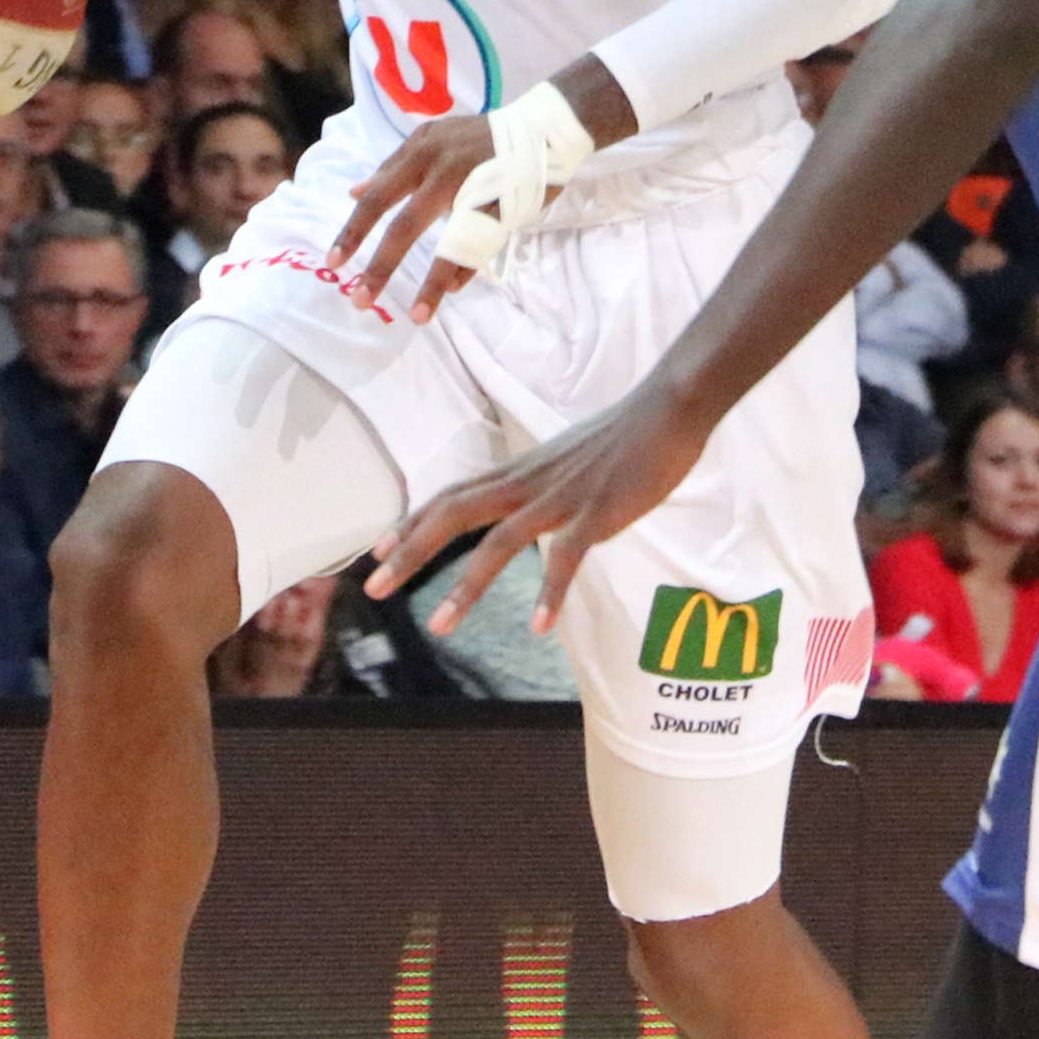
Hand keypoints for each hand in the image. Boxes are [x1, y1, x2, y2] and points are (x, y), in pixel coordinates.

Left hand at [326, 115, 494, 318]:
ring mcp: (476, 190)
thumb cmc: (479, 139)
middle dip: (380, 266)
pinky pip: (482, 245)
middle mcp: (443, 168)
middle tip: (361, 299)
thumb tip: (354, 191)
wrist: (543, 127)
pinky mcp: (505, 207)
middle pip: (404, 226)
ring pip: (448, 244)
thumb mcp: (431, 142)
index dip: (354, 230)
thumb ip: (394, 167)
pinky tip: (450, 290)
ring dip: (430, 282)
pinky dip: (466, 267)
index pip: (377, 195)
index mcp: (420, 151)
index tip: (333, 260)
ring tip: (417, 314)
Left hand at [366, 372, 709, 632]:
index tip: (376, 552)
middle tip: (373, 589)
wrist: (665, 410)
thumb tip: (521, 505)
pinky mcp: (597, 512)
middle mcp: (527, 482)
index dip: (411, 523)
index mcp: (518, 471)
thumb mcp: (563, 458)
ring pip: (499, 543)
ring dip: (466, 587)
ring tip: (439, 627)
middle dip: (410, 552)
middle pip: (454, 515)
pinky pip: (567, 557)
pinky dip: (551, 592)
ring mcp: (560, 498)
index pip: (450, 496)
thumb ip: (537, 482)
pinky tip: (539, 627)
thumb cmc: (620, 436)